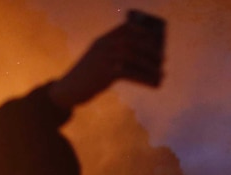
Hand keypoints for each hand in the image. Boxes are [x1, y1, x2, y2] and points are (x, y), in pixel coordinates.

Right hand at [48, 21, 163, 108]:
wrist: (69, 89)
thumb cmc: (86, 77)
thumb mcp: (97, 61)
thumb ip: (112, 56)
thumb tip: (138, 61)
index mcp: (102, 41)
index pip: (124, 29)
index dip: (140, 30)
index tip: (152, 36)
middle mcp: (104, 46)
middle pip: (132, 42)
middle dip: (150, 48)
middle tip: (162, 57)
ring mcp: (104, 58)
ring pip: (133, 57)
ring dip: (150, 64)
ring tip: (161, 71)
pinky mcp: (106, 73)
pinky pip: (130, 73)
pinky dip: (144, 77)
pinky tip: (153, 83)